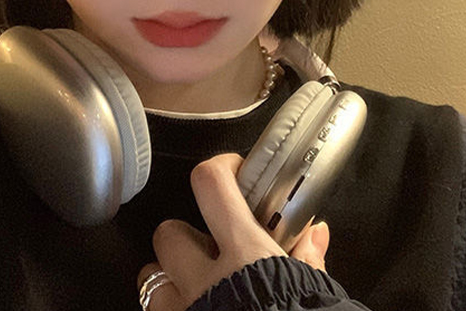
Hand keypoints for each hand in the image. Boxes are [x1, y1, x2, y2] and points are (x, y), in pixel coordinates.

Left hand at [137, 152, 330, 310]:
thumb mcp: (316, 295)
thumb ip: (308, 260)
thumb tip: (315, 231)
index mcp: (245, 255)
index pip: (211, 186)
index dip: (218, 170)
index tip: (232, 173)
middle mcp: (205, 281)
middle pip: (167, 233)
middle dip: (186, 238)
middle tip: (213, 250)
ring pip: (149, 280)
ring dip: (169, 280)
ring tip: (197, 290)